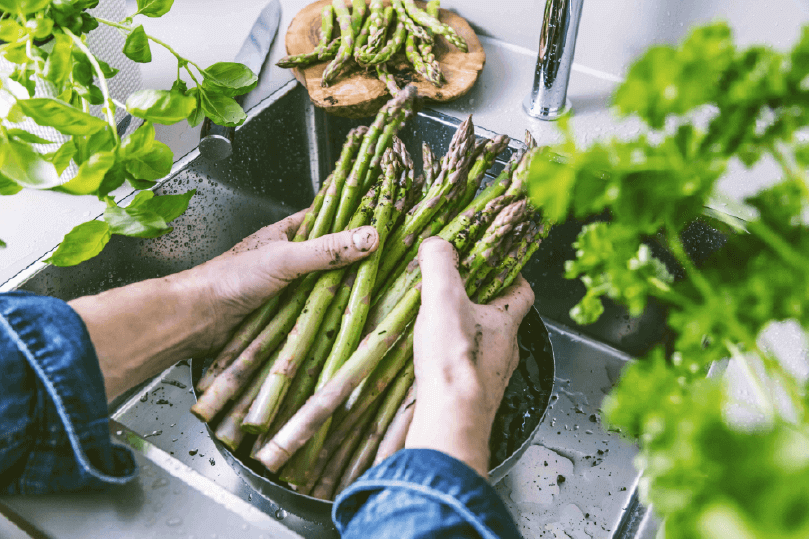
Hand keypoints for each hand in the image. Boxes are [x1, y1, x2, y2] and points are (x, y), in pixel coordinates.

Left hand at [71, 210, 378, 400]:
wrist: (196, 318)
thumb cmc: (230, 279)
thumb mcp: (284, 259)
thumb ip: (326, 250)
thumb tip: (370, 237)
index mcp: (288, 233)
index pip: (330, 217)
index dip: (357, 217)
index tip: (387, 220)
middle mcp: (290, 257)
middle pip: (333, 255)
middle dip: (357, 260)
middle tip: (392, 263)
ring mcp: (288, 286)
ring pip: (326, 285)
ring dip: (345, 291)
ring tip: (380, 292)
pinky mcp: (285, 313)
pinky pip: (316, 310)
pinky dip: (331, 313)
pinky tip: (350, 319)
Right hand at [405, 237, 533, 477]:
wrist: (451, 420)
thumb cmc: (455, 361)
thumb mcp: (444, 298)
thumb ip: (440, 264)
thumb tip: (437, 243)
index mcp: (507, 322)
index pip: (523, 291)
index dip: (513, 276)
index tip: (498, 266)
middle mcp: (507, 350)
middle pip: (501, 320)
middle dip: (481, 305)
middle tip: (456, 294)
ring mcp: (492, 377)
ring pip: (485, 348)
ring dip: (467, 336)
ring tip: (439, 326)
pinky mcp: (474, 398)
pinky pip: (468, 373)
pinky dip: (454, 363)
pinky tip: (432, 362)